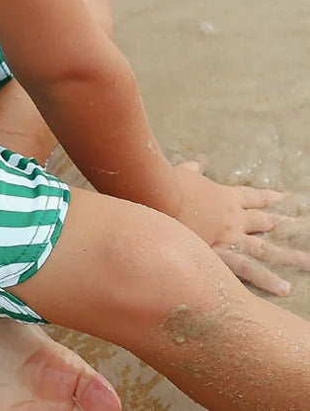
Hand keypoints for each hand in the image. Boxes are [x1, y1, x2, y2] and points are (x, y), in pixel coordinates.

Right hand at [173, 161, 309, 296]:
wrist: (157, 199)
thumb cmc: (167, 185)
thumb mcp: (181, 173)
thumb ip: (191, 170)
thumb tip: (197, 163)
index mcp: (224, 196)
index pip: (251, 197)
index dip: (268, 198)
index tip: (285, 198)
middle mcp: (233, 217)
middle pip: (263, 221)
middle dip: (282, 226)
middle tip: (303, 230)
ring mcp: (230, 237)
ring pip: (265, 248)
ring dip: (288, 255)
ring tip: (308, 262)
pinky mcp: (222, 255)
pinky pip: (249, 269)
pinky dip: (267, 279)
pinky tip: (284, 288)